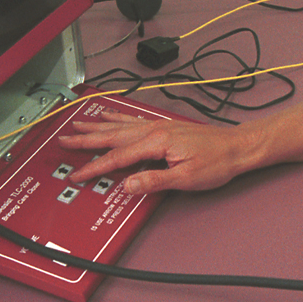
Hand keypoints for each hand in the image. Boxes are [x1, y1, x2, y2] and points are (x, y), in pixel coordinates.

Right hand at [60, 112, 260, 194]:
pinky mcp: (166, 128)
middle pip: (113, 136)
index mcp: (156, 142)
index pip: (117, 158)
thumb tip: (127, 185)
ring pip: (121, 126)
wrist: (238, 147)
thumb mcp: (185, 178)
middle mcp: (155, 131)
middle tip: (64, 139)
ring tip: (79, 124)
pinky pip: (134, 121)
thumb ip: (153, 182)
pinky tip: (111, 116)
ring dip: (99, 126)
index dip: (94, 167)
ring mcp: (160, 127)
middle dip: (87, 139)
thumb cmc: (217, 162)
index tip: (77, 174)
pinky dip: (118, 118)